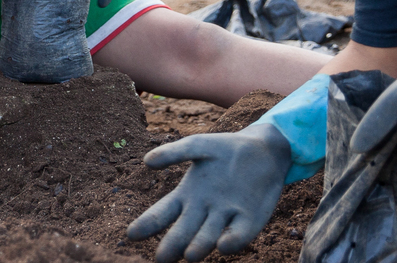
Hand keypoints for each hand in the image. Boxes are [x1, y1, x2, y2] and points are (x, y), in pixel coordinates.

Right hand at [128, 124, 291, 261]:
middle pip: (183, 232)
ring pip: (208, 236)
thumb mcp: (199, 146)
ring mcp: (226, 218)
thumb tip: (147, 161)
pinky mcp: (249, 221)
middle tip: (162, 258)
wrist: (264, 152)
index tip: (132, 234)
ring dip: (199, 245)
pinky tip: (224, 245)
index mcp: (186, 196)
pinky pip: (239, 234)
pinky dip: (231, 240)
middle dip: (172, 244)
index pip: (162, 214)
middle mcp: (202, 212)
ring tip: (189, 255)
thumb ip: (175, 152)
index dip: (147, 224)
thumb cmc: (225, 150)